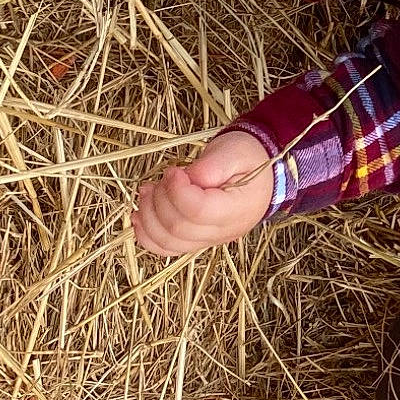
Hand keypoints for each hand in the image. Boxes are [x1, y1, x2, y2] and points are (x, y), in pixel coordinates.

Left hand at [131, 130, 273, 256]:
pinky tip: (138, 217)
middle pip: (179, 229)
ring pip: (169, 243)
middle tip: (162, 178)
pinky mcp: (196, 239)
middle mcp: (224, 231)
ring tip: (147, 192)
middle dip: (160, 201)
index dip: (177, 191)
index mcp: (238, 208)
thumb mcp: (234, 151)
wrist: (260, 173)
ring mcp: (209, 240)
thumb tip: (186, 179)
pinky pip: (167, 248)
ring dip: (149, 217)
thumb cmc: (248, 158)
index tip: (174, 171)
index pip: (198, 211)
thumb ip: (211, 165)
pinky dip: (147, 235)